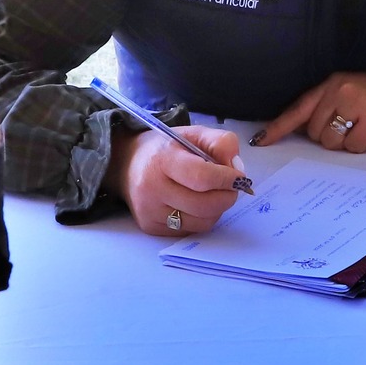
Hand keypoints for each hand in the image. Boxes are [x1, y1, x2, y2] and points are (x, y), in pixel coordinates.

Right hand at [109, 124, 247, 236]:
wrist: (127, 164)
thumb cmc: (165, 148)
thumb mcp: (193, 134)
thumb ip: (220, 143)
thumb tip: (237, 168)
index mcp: (162, 160)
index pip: (202, 177)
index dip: (226, 179)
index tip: (238, 177)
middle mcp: (151, 189)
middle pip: (204, 205)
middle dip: (226, 196)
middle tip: (231, 187)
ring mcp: (149, 212)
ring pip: (202, 222)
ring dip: (216, 209)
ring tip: (212, 193)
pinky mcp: (151, 228)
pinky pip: (191, 230)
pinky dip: (202, 219)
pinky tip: (196, 204)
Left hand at [254, 71, 365, 153]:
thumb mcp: (354, 94)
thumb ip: (329, 108)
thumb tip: (307, 132)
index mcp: (333, 83)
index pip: (299, 107)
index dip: (279, 126)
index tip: (261, 140)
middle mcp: (340, 90)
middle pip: (315, 132)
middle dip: (331, 136)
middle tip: (353, 126)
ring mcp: (355, 104)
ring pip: (331, 142)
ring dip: (347, 142)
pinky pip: (352, 147)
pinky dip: (363, 146)